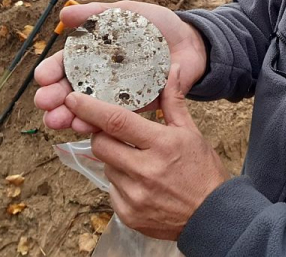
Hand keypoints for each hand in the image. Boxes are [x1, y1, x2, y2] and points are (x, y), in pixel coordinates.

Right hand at [34, 0, 207, 133]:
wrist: (190, 42)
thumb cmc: (156, 25)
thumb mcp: (126, 13)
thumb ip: (98, 13)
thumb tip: (65, 14)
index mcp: (92, 54)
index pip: (65, 65)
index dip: (51, 71)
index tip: (43, 77)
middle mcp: (98, 77)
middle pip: (69, 90)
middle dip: (53, 98)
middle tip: (45, 103)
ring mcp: (115, 95)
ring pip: (86, 110)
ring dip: (69, 117)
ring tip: (59, 121)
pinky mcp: (134, 108)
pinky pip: (113, 120)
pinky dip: (98, 125)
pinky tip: (86, 127)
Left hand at [65, 64, 230, 239]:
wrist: (211, 217)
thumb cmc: (202, 171)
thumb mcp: (191, 132)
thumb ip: (173, 101)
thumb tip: (171, 69)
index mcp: (161, 145)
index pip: (117, 121)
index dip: (91, 108)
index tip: (74, 98)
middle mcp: (144, 170)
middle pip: (101, 144)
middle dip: (102, 135)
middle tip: (116, 134)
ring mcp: (134, 195)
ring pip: (106, 166)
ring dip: (115, 159)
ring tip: (138, 161)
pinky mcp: (127, 214)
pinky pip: (111, 190)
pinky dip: (120, 182)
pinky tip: (140, 183)